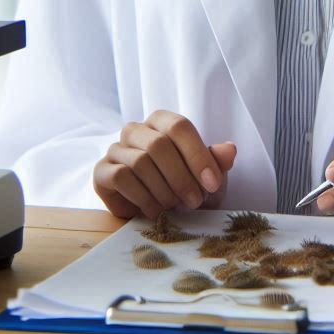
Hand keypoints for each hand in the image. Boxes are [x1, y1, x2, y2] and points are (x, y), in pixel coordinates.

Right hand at [93, 109, 237, 219]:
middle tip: (195, 202)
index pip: (179, 126)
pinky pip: (121, 177)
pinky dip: (143, 197)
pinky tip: (154, 211)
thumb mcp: (206, 177)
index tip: (213, 184)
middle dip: (181, 177)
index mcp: (161, 121)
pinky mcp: (102, 171)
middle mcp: (136, 129)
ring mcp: (116, 149)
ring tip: (175, 207)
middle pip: (158, 144)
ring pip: (140, 161)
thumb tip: (230, 149)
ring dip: (163, 190)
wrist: (157, 212)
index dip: (197, 155)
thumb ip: (217, 162)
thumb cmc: (185, 187)